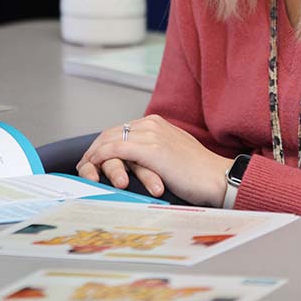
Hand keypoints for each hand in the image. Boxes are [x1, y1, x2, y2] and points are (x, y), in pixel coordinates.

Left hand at [76, 114, 231, 206]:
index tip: (93, 158)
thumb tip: (137, 161)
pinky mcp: (151, 149)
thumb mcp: (172, 154)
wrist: (218, 178)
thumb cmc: (198, 173)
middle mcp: (152, 124)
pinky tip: (93, 166)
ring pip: (110, 139)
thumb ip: (154, 150)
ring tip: (84, 168)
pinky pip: (116, 149)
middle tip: (83, 164)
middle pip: (111, 132)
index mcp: (157, 123)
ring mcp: (151, 134)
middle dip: (95, 148)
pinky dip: (101, 157)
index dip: (104, 143)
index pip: (120, 129)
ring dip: (93, 154)